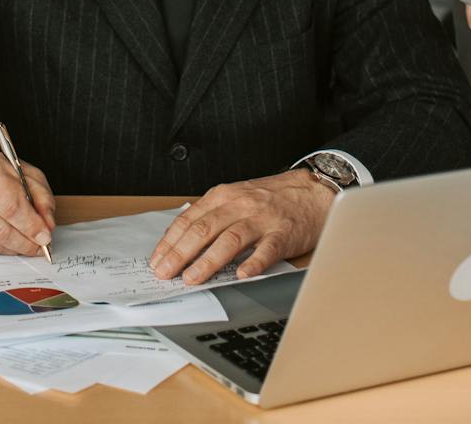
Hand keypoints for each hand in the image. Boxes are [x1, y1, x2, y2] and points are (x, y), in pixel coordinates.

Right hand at [0, 149, 55, 255]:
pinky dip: (0, 248)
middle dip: (26, 244)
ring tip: (26, 244)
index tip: (45, 238)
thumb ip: (42, 198)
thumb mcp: (26, 174)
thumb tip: (48, 226)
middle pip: (1, 230)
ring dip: (14, 248)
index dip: (31, 227)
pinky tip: (8, 240)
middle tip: (40, 247)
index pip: (11, 207)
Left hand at [149, 170, 332, 284]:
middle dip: (180, 253)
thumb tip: (181, 238)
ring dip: (208, 261)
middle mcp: (240, 205)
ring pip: (230, 239)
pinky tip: (242, 275)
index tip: (157, 260)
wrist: (314, 191)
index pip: (189, 219)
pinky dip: (254, 263)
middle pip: (204, 229)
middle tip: (166, 273)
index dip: (170, 241)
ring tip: (193, 278)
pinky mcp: (283, 234)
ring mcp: (262, 219)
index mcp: (224, 196)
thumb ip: (212, 214)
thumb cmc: (272, 198)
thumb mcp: (237, 196)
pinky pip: (266, 250)